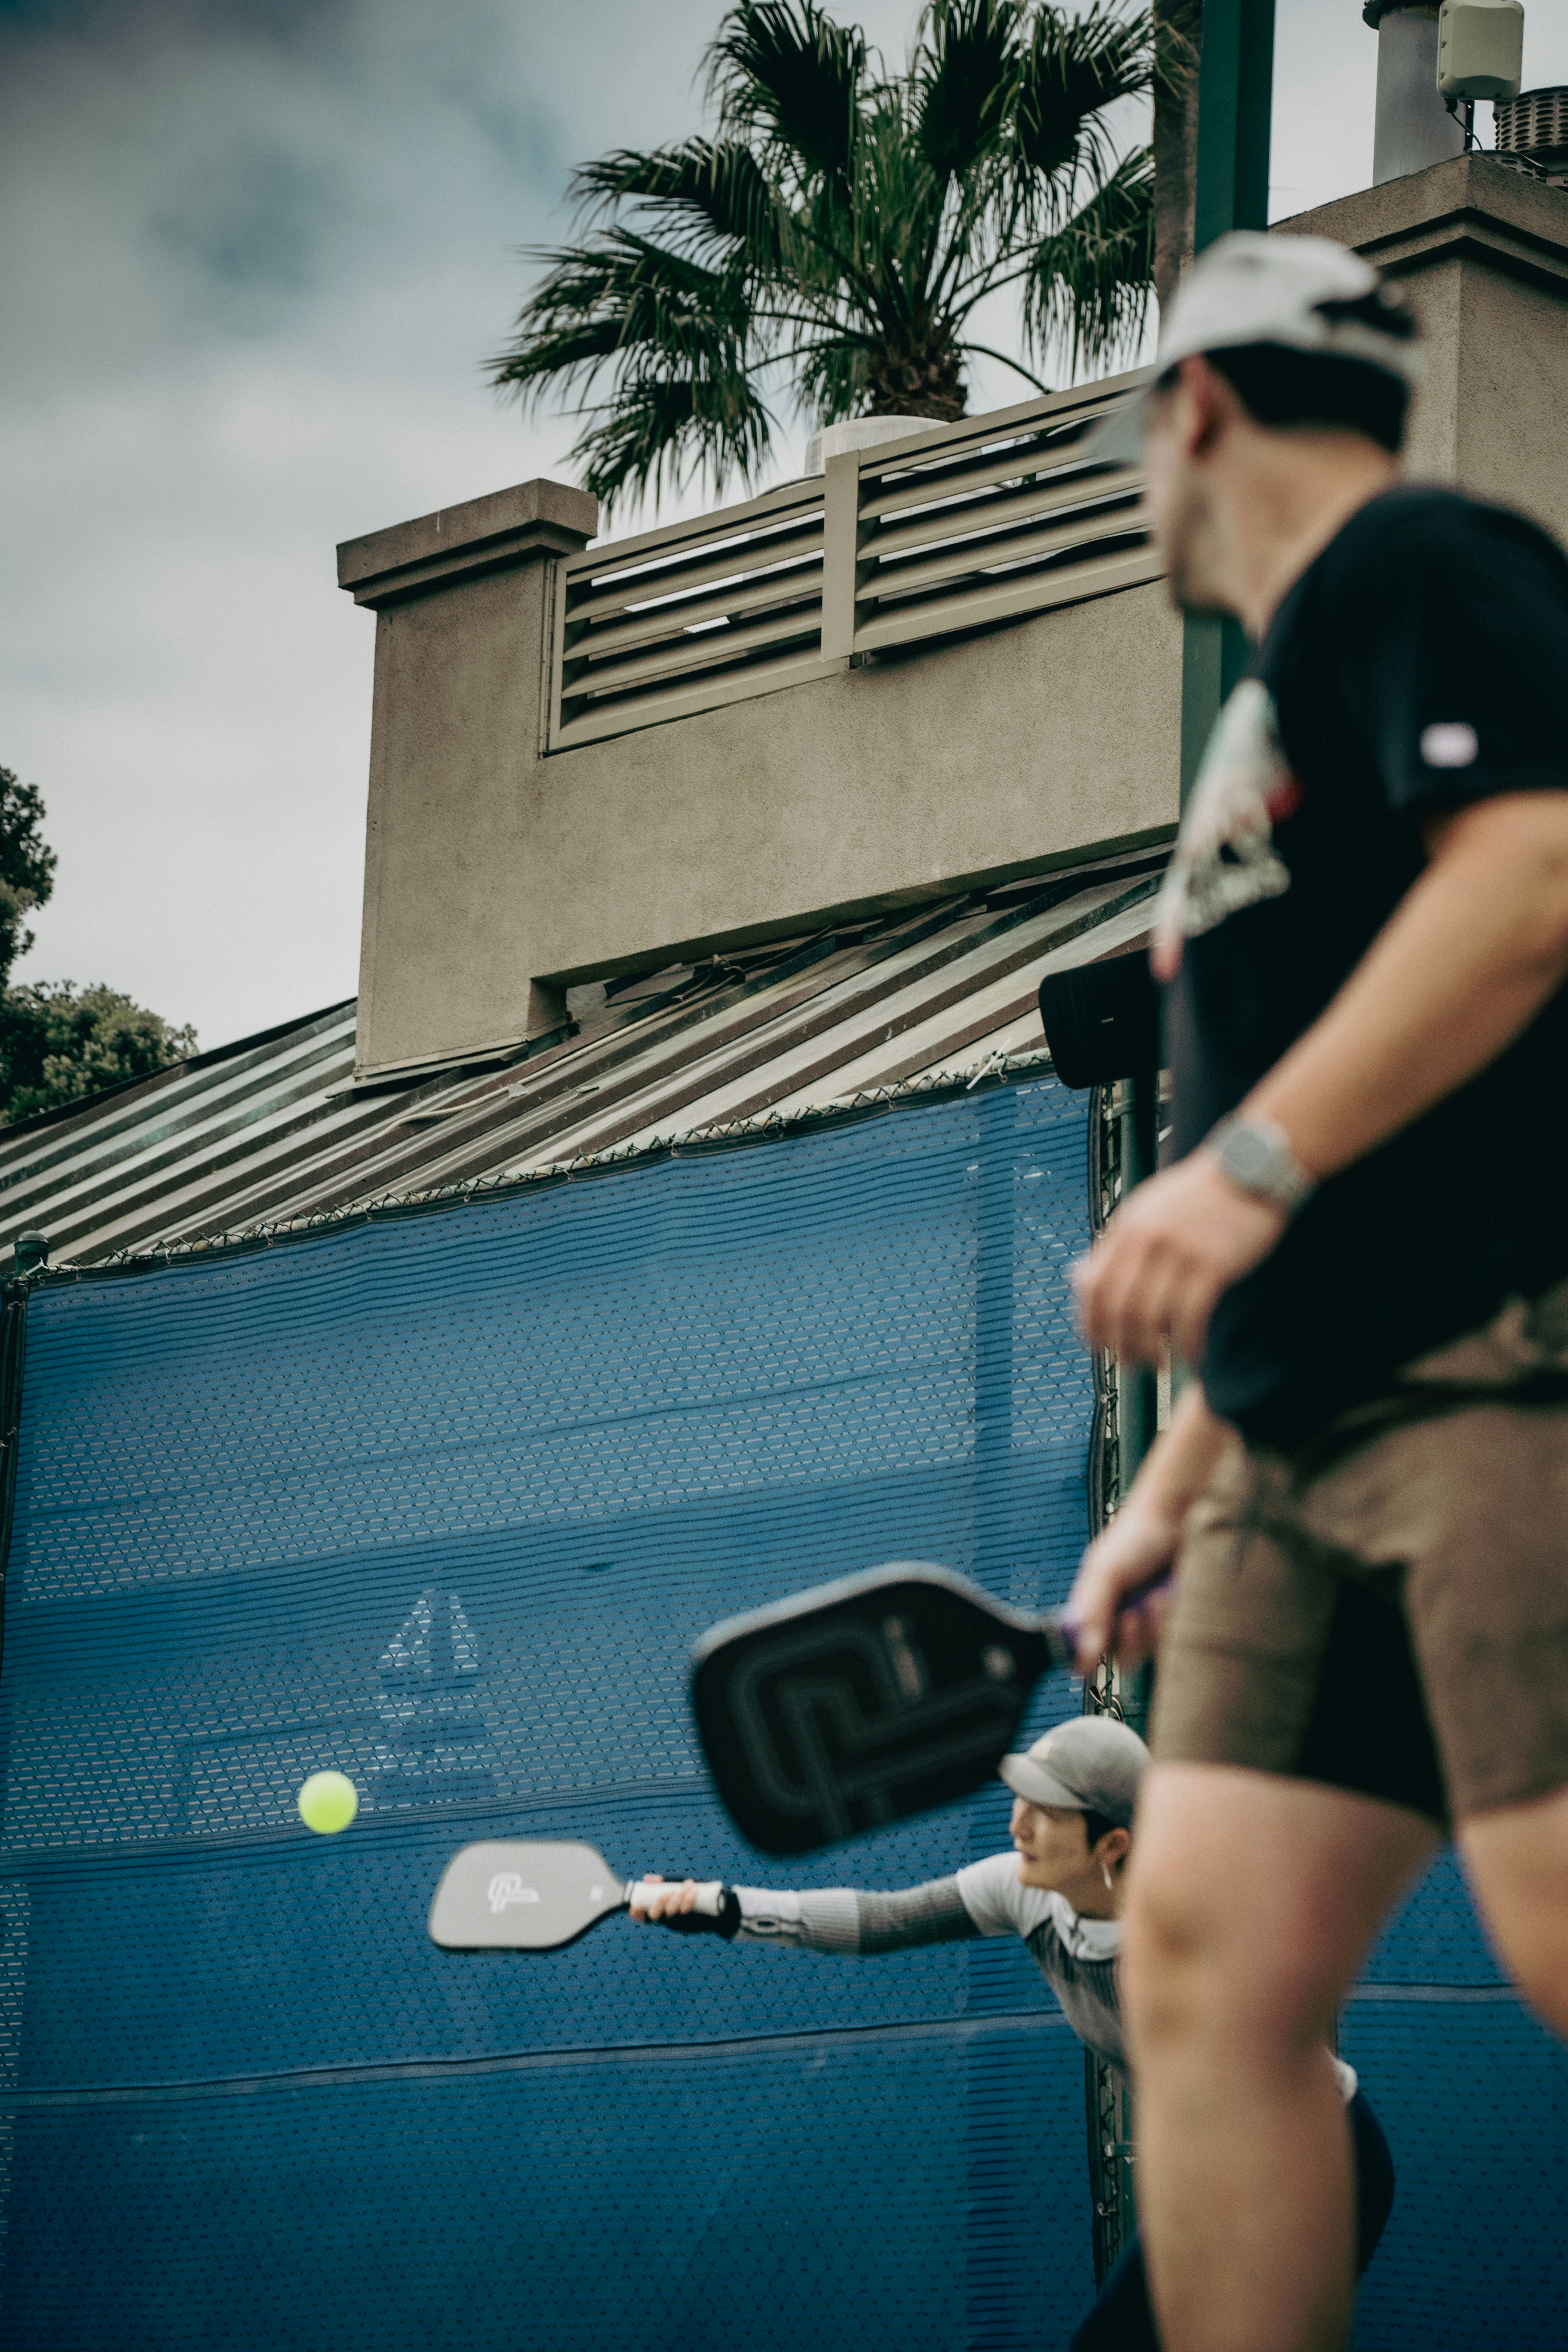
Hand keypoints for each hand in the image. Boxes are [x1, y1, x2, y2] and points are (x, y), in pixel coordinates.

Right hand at [628, 1873, 698, 1923]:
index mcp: (658, 1909)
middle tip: (668, 1893)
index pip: (642, 1916)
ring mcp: (676, 1922)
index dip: (636, 1913)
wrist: (714, 1902)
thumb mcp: (676, 1883)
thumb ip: (663, 1881)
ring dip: (677, 1899)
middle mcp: (665, 1918)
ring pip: (671, 1914)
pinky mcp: (689, 1924)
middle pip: (655, 1915)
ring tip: (687, 1887)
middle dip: (659, 1903)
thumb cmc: (690, 1890)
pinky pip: (686, 1914)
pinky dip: (689, 1902)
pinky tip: (693, 1892)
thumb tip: (646, 1879)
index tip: (637, 1905)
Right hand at [1067, 1491, 1185, 1674]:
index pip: (1085, 1648)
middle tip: (1131, 1616)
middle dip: (1129, 1639)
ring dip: (1154, 1625)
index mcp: (1096, 1604)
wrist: (1182, 1517)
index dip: (1090, 1654)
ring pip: (1150, 1649)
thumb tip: (1082, 1654)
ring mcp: (1151, 1618)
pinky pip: (1175, 1638)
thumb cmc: (1139, 1534)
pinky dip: (1172, 1618)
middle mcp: (1122, 1615)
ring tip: (1156, 1596)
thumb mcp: (1106, 1570)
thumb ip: (1091, 1610)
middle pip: (1122, 1656)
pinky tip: (1170, 1594)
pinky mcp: (1178, 1617)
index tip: (1095, 1653)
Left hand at [1072, 1150, 1283, 1365]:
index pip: (1093, 1287)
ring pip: (1153, 1317)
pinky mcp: (1215, 1265)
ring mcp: (1182, 1252)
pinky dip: (1188, 1345)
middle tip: (1131, 1364)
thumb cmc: (1196, 1196)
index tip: (1097, 1345)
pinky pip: (1192, 1317)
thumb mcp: (1145, 1210)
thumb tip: (1077, 1280)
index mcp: (1128, 1227)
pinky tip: (1191, 1357)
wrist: (1249, 1168)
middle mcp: (1149, 1240)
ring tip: (1159, 1365)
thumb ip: (1114, 1245)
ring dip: (1153, 1350)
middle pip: (1120, 1308)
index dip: (1091, 1323)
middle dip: (1121, 1345)